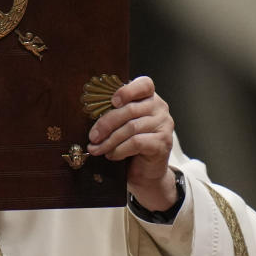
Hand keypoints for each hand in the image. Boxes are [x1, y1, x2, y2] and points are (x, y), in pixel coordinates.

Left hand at [86, 76, 176, 210]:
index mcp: (149, 97)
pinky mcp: (163, 143)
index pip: (144, 84)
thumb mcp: (121, 125)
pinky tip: (111, 155)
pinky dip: (119, 149)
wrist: (145, 172)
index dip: (127, 91)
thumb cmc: (130, 145)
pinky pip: (136, 142)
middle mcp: (160, 108)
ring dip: (109, 140)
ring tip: (96, 149)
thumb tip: (90, 112)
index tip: (112, 101)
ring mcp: (164, 125)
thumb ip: (114, 113)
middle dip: (106, 123)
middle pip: (130, 109)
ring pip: (131, 127)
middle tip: (92, 136)